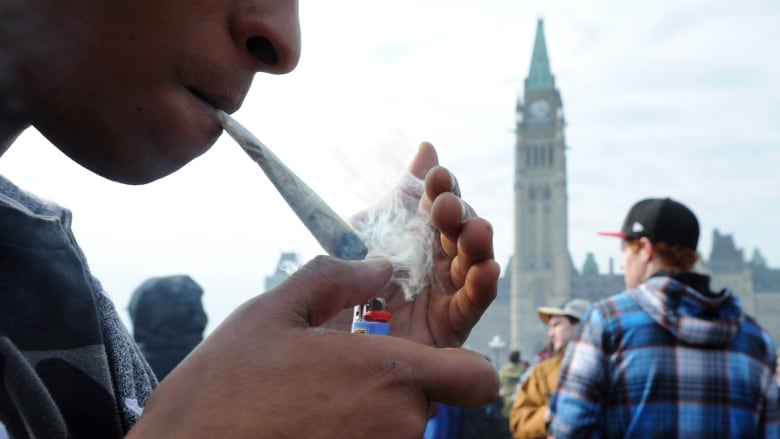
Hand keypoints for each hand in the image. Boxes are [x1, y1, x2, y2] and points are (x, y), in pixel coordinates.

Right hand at [128, 257, 497, 436]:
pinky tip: (305, 418)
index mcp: (388, 375)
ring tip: (311, 392)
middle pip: (430, 398)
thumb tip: (379, 266)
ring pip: (398, 423)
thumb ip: (334, 280)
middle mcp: (397, 425)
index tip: (432, 357)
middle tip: (338, 368)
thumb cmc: (224, 390)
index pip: (475, 377)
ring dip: (369, 406)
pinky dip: (351, 428)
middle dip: (394, 382)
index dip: (464, 366)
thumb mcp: (272, 315)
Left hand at [345, 141, 499, 346]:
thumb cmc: (349, 277)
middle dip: (457, 213)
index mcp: (421, 233)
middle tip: (443, 205)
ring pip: (474, 262)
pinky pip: (474, 304)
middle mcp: (438, 259)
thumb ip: (403, 193)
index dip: (443, 187)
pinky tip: (486, 269)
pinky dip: (483, 285)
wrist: (328, 333)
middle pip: (460, 229)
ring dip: (477, 243)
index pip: (441, 203)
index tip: (435, 175)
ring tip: (474, 230)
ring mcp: (447, 291)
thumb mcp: (370, 228)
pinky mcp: (451, 326)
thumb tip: (428, 146)